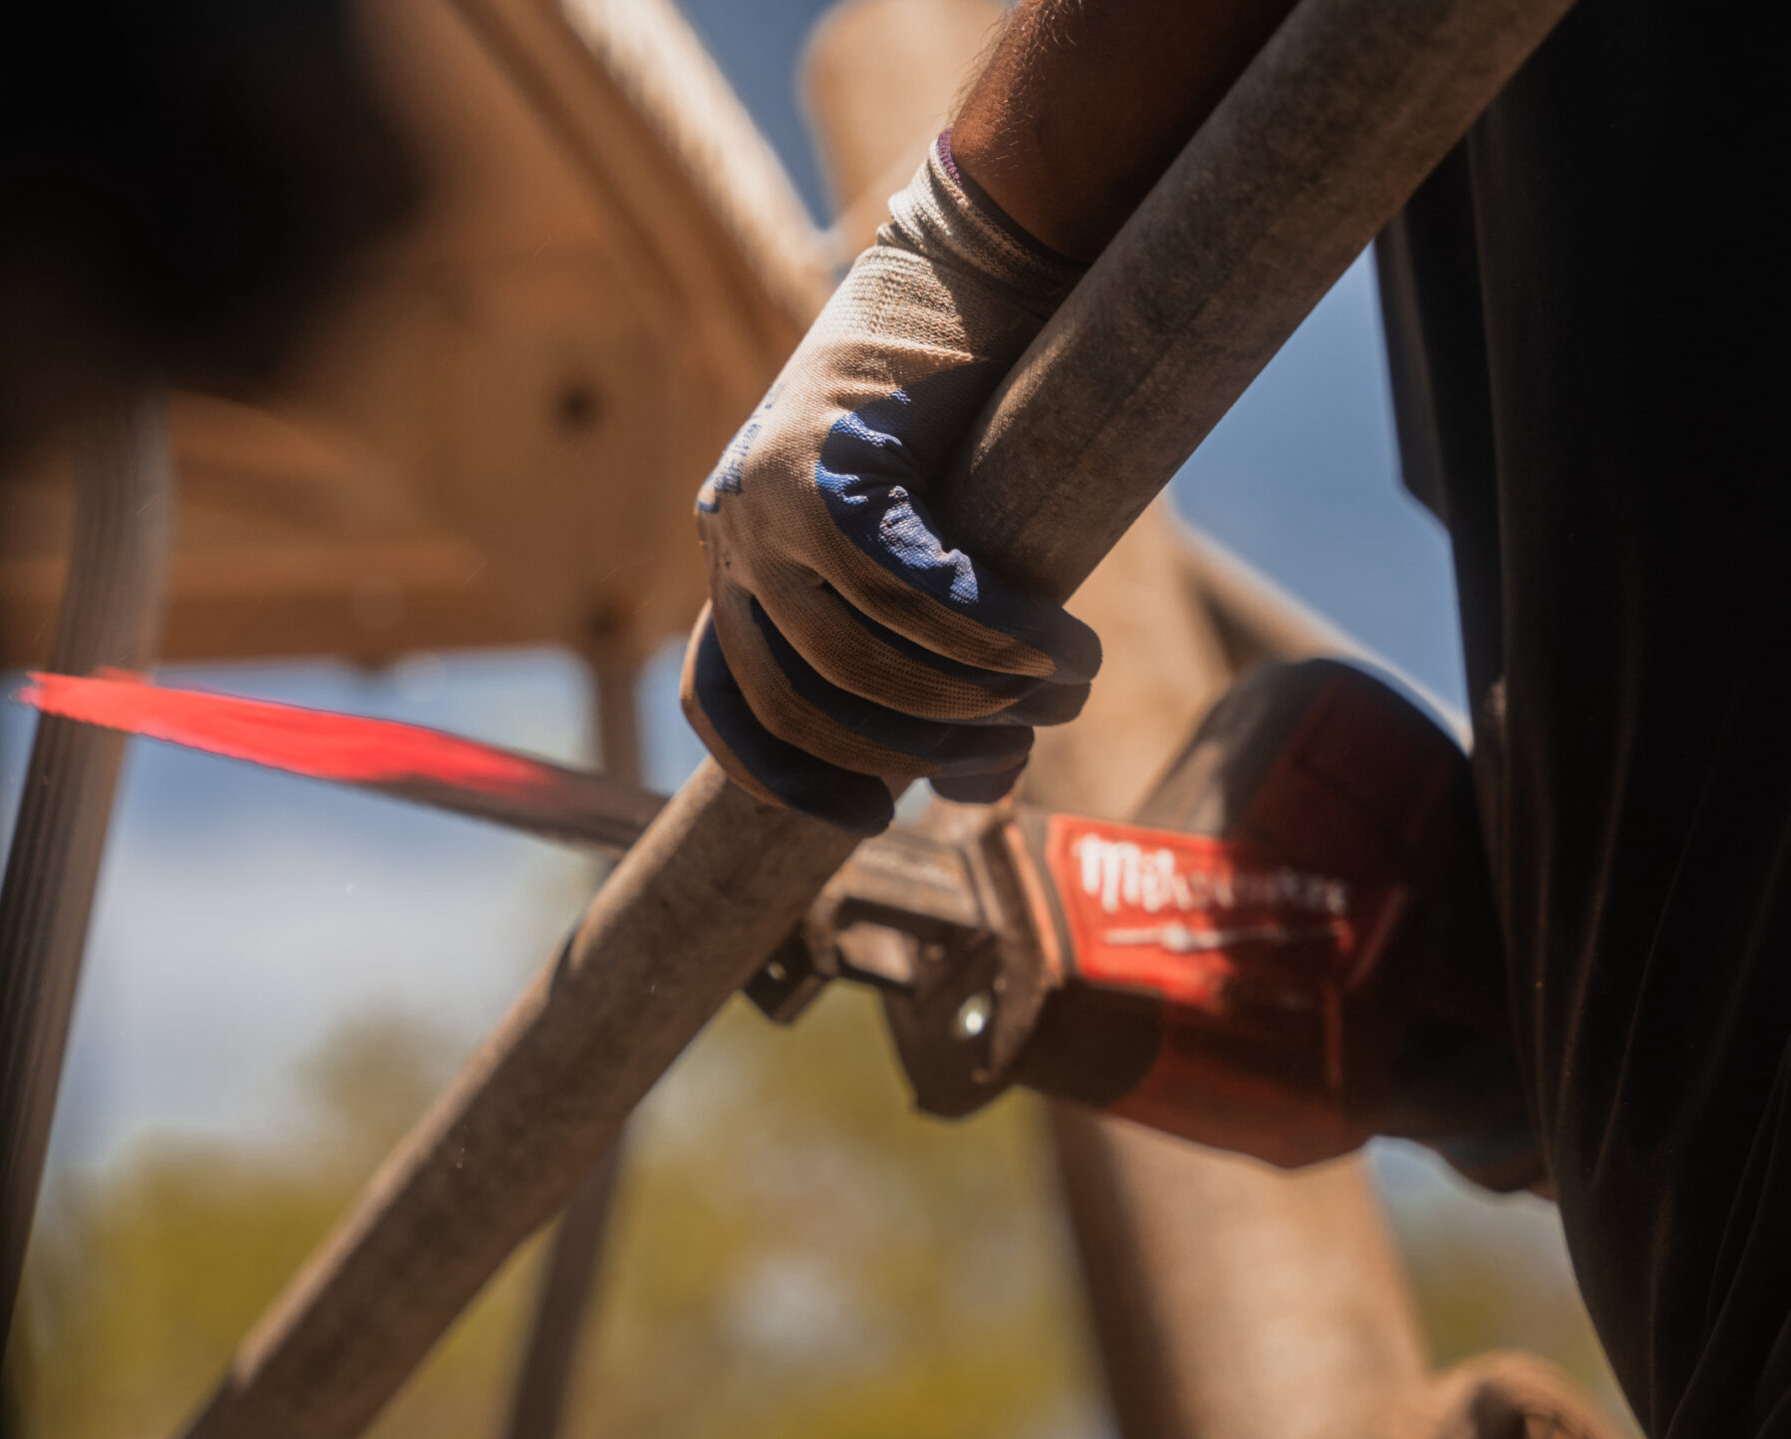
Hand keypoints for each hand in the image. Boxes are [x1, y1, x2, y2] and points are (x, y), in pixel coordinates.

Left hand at [681, 140, 1101, 833]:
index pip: (724, 702)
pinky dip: (988, 632)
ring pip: (860, 655)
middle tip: (1020, 746)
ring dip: (972, 693)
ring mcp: (766, 501)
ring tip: (1066, 690)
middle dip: (916, 745)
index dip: (787, 777)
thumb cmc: (971, 415)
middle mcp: (734, 535)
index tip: (867, 818)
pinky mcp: (824, 466)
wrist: (973, 267)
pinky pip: (904, 590)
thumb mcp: (934, 550)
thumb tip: (975, 791)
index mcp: (739, 559)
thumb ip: (934, 660)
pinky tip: (1055, 647)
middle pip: (806, 700)